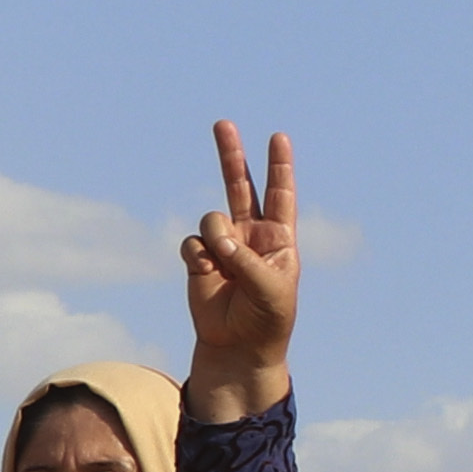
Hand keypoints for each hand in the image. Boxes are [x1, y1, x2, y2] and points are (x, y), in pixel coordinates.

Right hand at [183, 123, 300, 421]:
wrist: (239, 347)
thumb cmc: (267, 319)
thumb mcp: (269, 289)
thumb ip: (245, 259)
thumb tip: (217, 237)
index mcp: (279, 238)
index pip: (280, 194)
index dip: (279, 167)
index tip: (279, 137)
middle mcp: (251, 235)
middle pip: (239, 186)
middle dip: (231, 154)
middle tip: (223, 124)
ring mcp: (223, 244)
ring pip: (212, 217)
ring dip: (217, 237)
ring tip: (225, 264)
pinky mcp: (199, 258)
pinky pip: (192, 242)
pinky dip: (198, 255)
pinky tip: (205, 271)